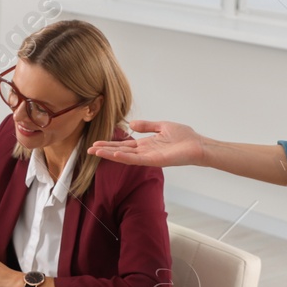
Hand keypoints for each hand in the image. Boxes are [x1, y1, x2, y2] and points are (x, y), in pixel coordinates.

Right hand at [88, 119, 205, 167]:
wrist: (198, 145)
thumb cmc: (184, 137)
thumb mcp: (162, 126)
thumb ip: (147, 126)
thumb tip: (131, 125)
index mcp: (146, 145)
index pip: (124, 145)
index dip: (110, 144)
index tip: (96, 143)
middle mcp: (145, 152)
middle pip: (120, 152)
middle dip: (104, 151)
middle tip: (88, 150)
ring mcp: (148, 157)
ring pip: (125, 156)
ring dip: (110, 155)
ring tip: (95, 152)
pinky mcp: (154, 161)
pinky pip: (136, 159)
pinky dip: (124, 158)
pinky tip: (114, 155)